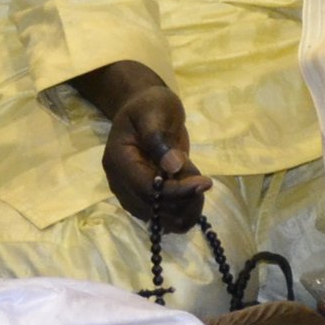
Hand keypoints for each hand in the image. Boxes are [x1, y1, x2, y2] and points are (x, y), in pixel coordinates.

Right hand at [76, 62, 210, 229]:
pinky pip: (163, 215)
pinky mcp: (144, 198)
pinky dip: (182, 211)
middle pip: (153, 207)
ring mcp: (131, 193)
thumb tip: (173, 167)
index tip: (205, 182)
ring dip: (185, 208)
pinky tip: (195, 195)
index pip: (147, 188)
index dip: (176, 191)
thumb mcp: (155, 112)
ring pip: (159, 218)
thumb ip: (160, 139)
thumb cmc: (150, 106)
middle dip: (183, 200)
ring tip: (200, 185)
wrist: (145, 110)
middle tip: (205, 182)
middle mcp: (120, 183)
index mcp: (119, 161)